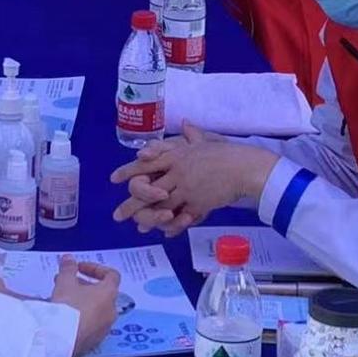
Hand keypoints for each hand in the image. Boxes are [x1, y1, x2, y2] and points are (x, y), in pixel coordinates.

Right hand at [49, 257, 120, 356]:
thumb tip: (69, 258)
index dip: (96, 268)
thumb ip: (68, 268)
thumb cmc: (68, 307)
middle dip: (84, 284)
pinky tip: (64, 317)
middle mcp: (111, 311)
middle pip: (103, 293)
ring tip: (62, 298)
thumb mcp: (65, 282)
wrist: (62, 341)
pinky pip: (90, 324)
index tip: (79, 268)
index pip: (112, 275)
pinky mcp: (94, 342)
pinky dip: (81, 316)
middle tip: (66, 281)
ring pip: (96, 309)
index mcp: (109, 294)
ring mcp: (104, 328)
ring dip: (82, 300)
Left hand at [110, 124, 276, 236]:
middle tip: (117, 215)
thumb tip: (186, 124)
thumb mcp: (206, 141)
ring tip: (138, 227)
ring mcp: (186, 188)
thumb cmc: (226, 153)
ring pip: (160, 207)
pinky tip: (165, 232)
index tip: (114, 178)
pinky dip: (172, 226)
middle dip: (131, 204)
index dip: (129, 171)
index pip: (147, 162)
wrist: (244, 168)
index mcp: (176, 155)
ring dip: (148, 219)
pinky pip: (180, 217)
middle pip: (147, 189)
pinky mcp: (197, 203)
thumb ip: (192, 135)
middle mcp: (177, 171)